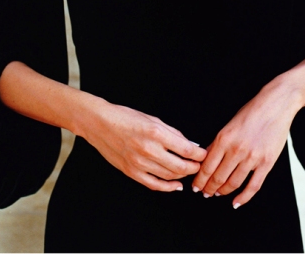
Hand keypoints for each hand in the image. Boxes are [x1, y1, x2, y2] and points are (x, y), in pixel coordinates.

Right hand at [80, 100, 207, 191]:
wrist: (100, 124)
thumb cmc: (126, 117)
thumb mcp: (152, 119)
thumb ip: (172, 133)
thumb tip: (190, 144)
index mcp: (156, 133)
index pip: (187, 149)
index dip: (199, 154)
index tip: (204, 154)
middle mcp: (149, 150)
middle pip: (181, 166)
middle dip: (194, 167)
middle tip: (199, 165)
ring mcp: (140, 163)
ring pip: (169, 176)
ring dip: (183, 176)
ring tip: (188, 172)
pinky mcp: (132, 172)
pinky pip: (154, 184)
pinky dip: (168, 187)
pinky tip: (176, 185)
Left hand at [191, 81, 299, 207]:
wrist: (275, 106)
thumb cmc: (251, 112)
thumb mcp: (228, 125)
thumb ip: (217, 142)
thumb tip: (205, 158)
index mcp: (224, 138)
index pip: (207, 166)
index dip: (199, 180)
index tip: (195, 186)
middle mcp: (236, 150)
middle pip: (218, 178)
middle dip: (208, 188)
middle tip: (204, 193)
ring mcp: (252, 158)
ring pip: (233, 183)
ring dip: (222, 192)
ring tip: (217, 194)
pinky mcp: (266, 163)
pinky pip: (253, 186)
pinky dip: (243, 198)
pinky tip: (236, 203)